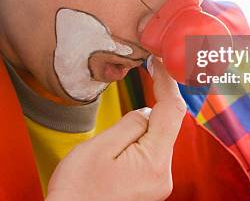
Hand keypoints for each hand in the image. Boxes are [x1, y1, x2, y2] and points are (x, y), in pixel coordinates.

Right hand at [46, 56, 186, 200]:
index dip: (167, 82)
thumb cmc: (77, 191)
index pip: (172, 111)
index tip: (158, 62)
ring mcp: (158, 182)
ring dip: (138, 128)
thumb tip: (147, 112)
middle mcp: (163, 174)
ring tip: (110, 141)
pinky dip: (138, 140)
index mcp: (153, 161)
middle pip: (165, 125)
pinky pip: (149, 152)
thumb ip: (129, 124)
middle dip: (149, 106)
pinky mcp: (150, 186)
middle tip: (131, 88)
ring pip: (156, 138)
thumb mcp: (99, 148)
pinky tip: (117, 148)